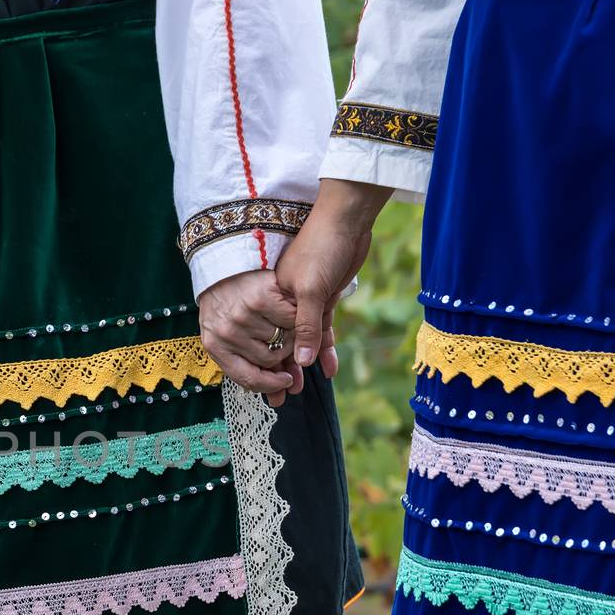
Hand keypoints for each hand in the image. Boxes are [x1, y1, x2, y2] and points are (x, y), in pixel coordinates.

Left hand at [197, 268, 304, 404]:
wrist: (225, 260)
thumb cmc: (231, 302)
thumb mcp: (230, 332)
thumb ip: (254, 364)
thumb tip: (278, 400)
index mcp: (215, 345)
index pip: (246, 379)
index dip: (270, 385)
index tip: (287, 382)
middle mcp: (226, 332)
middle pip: (269, 360)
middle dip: (284, 356)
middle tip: (291, 344)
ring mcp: (242, 315)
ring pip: (282, 342)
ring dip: (292, 335)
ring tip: (290, 322)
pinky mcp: (260, 298)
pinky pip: (291, 319)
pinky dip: (297, 316)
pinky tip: (294, 307)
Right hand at [275, 178, 390, 373]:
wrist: (348, 219)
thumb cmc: (321, 247)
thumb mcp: (311, 290)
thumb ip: (306, 326)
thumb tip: (300, 361)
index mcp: (269, 297)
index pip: (267, 337)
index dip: (268, 363)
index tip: (274, 387)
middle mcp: (282, 302)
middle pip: (279, 343)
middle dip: (282, 370)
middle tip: (285, 394)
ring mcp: (303, 302)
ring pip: (301, 340)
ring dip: (304, 363)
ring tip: (301, 388)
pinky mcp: (323, 300)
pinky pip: (322, 330)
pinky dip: (326, 348)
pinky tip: (330, 368)